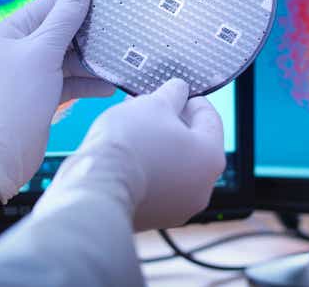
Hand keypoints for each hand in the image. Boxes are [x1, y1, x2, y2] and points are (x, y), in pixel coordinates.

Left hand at [0, 0, 114, 202]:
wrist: (4, 151)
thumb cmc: (18, 98)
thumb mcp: (43, 52)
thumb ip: (64, 20)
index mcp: (13, 31)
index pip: (49, 5)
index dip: (75, 4)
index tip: (104, 5)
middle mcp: (22, 49)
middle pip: (62, 31)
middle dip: (88, 34)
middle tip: (116, 33)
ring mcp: (34, 72)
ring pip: (69, 57)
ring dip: (92, 61)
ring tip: (117, 61)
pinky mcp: (45, 93)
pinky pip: (71, 80)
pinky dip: (89, 82)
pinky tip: (109, 86)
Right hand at [36, 79, 225, 230]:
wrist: (97, 185)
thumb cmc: (130, 143)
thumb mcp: (154, 103)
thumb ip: (173, 94)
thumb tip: (178, 91)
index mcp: (211, 158)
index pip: (210, 119)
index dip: (191, 100)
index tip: (176, 92)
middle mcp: (202, 188)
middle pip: (193, 144)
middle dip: (173, 121)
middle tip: (152, 106)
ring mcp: (179, 207)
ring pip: (175, 166)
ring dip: (160, 144)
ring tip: (135, 126)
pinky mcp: (155, 217)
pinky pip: (158, 185)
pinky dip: (149, 167)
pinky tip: (129, 152)